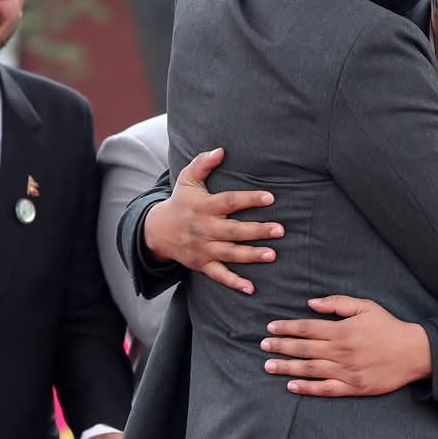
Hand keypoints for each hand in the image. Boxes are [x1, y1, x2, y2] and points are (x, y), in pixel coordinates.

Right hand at [144, 148, 284, 292]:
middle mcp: (204, 228)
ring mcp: (203, 248)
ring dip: (251, 255)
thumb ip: (203, 163)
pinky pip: (219, 275)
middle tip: (280, 230)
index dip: (249, 199)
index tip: (270, 198)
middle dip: (257, 231)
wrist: (157, 232)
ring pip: (229, 253)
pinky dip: (234, 282)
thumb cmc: (180, 202)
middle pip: (233, 230)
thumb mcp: (187, 180)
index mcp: (204, 206)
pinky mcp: (202, 264)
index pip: (229, 202)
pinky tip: (251, 288)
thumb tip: (221, 150)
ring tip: (273, 255)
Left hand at [262, 295, 430, 396]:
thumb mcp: (366, 306)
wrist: (414, 353)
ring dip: (286, 367)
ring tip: (268, 365)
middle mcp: (340, 351)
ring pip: (309, 370)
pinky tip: (291, 385)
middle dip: (280, 346)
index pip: (306, 328)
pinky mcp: (353, 387)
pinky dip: (307, 388)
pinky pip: (325, 389)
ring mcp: (346, 371)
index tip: (270, 328)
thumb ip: (337, 303)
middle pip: (303, 349)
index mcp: (342, 330)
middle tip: (262, 346)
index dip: (286, 328)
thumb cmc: (389, 327)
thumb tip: (311, 304)